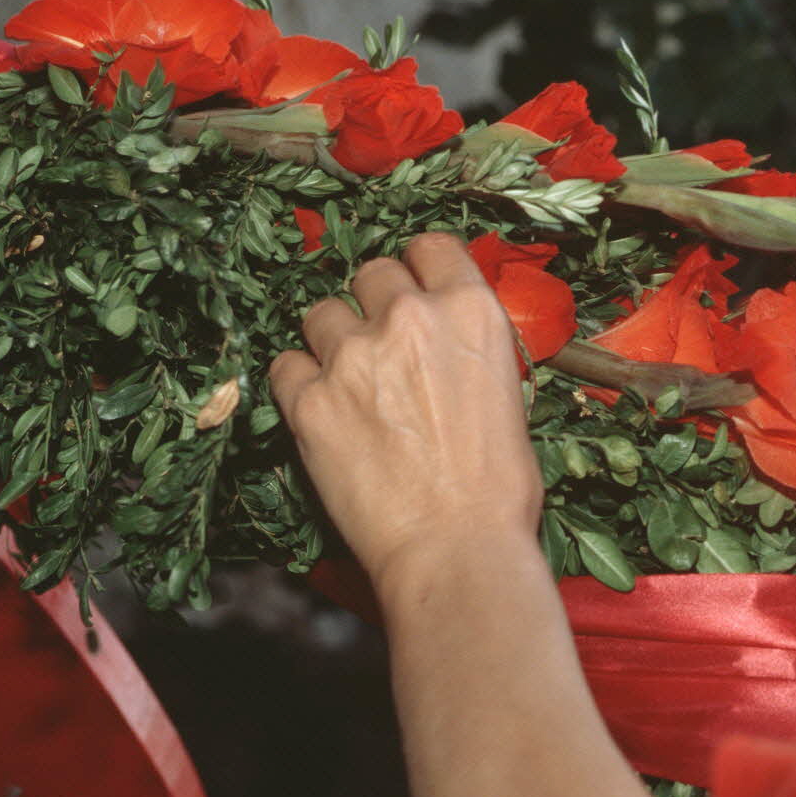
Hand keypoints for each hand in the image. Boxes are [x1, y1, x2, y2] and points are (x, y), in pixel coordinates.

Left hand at [270, 233, 542, 579]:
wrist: (457, 549)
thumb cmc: (498, 491)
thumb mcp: (509, 398)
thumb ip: (470, 352)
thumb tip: (448, 345)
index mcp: (470, 313)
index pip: (431, 246)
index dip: (419, 267)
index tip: (413, 288)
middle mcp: (410, 318)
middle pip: (372, 272)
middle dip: (373, 303)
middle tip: (380, 345)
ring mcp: (354, 356)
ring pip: (320, 313)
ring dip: (331, 340)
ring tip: (346, 383)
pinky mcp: (309, 400)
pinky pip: (285, 367)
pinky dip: (299, 386)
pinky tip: (319, 414)